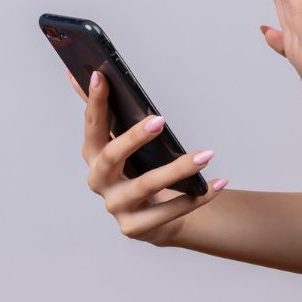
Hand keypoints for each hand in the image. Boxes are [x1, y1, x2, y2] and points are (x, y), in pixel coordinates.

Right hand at [71, 69, 227, 246]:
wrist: (153, 218)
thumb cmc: (138, 171)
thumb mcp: (122, 143)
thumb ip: (104, 113)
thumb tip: (82, 73)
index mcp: (94, 156)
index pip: (92, 126)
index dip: (94, 103)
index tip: (102, 76)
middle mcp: (100, 182)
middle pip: (113, 157)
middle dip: (135, 137)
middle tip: (161, 119)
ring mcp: (116, 207)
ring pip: (146, 186)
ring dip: (178, 169)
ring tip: (206, 154)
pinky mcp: (136, 228)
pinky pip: (171, 211)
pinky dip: (198, 196)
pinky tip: (219, 182)